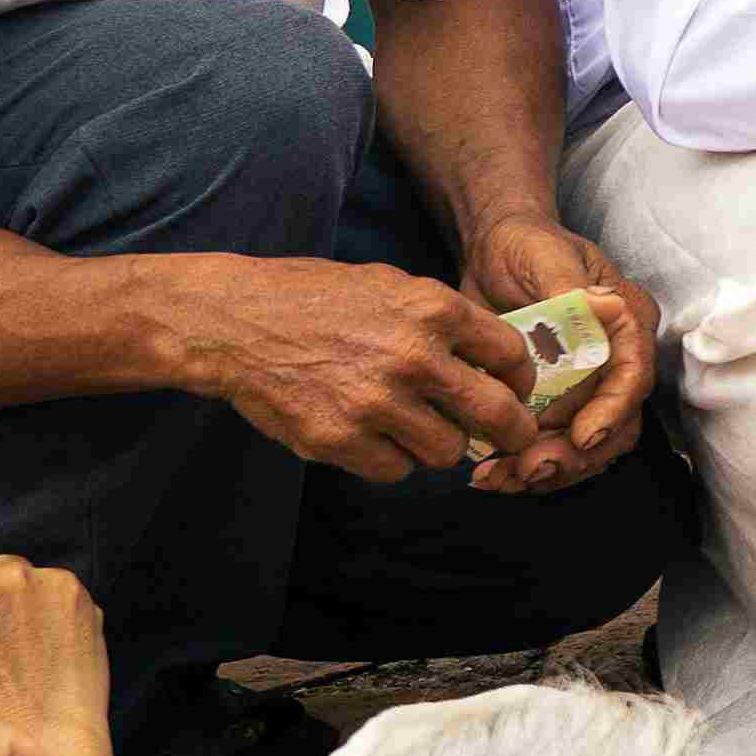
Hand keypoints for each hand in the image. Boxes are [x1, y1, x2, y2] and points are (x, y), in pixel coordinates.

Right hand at [158, 256, 540, 481]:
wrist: (235, 322)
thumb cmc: (314, 298)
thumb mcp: (391, 285)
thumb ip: (444, 322)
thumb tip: (493, 362)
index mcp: (433, 310)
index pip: (512, 356)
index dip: (520, 380)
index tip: (515, 391)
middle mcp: (413, 357)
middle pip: (498, 415)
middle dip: (512, 432)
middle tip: (510, 438)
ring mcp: (376, 402)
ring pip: (446, 451)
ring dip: (439, 444)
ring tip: (415, 425)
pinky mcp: (340, 439)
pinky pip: (396, 470)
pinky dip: (392, 459)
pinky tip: (374, 435)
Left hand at [460, 223, 659, 491]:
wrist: (493, 253)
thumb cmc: (524, 245)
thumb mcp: (545, 256)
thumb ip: (570, 288)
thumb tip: (602, 308)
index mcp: (626, 322)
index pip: (633, 376)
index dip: (611, 412)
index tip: (581, 437)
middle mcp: (616, 360)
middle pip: (616, 425)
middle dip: (575, 455)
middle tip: (528, 469)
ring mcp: (586, 386)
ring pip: (586, 447)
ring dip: (548, 470)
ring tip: (499, 478)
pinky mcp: (555, 403)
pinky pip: (552, 446)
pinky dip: (524, 466)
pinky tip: (491, 473)